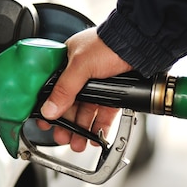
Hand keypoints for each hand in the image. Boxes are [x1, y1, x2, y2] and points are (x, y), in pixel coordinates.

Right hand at [39, 28, 132, 151]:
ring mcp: (98, 84)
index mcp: (68, 61)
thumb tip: (48, 109)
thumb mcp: (81, 65)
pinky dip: (99, 126)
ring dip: (81, 129)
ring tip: (78, 143)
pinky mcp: (113, 92)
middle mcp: (81, 73)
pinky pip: (103, 113)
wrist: (141, 44)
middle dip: (66, 124)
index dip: (48, 107)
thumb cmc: (110, 44)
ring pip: (86, 111)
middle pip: (69, 104)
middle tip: (62, 138)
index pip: (52, 88)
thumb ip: (64, 89)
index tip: (45, 122)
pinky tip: (95, 136)